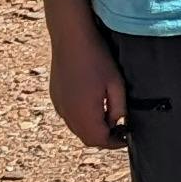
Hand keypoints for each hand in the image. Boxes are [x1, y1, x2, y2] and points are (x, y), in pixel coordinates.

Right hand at [47, 27, 127, 147]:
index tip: (126, 138)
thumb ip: (118, 109)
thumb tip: (116, 122)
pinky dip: (81, 117)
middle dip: (103, 137)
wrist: (71, 38)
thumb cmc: (97, 59)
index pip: (99, 140)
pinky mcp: (55, 96)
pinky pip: (68, 115)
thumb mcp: (116, 84)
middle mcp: (68, 114)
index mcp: (84, 114)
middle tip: (119, 130)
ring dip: (91, 128)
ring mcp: (59, 105)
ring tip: (108, 116)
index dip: (114, 143)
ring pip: (76, 128)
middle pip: (86, 137)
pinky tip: (92, 104)